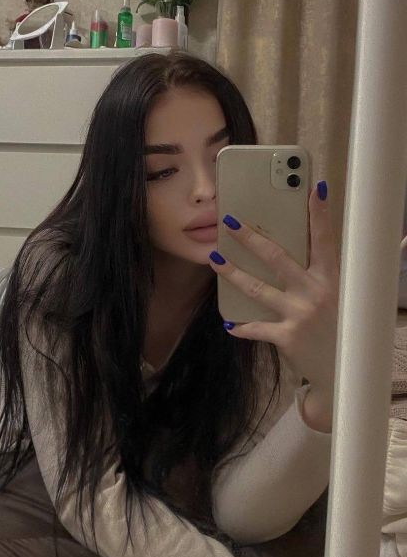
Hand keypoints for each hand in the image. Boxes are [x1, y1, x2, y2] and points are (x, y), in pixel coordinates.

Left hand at [208, 180, 339, 398]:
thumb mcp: (332, 296)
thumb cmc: (335, 326)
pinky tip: (228, 324)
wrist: (341, 368)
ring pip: (258, 288)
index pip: (324, 239)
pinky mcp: (287, 336)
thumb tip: (283, 254)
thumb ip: (313, 276)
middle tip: (231, 222)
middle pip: (277, 257)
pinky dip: (241, 327)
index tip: (314, 188)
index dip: (320, 214)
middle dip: (251, 238)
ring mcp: (300, 314)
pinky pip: (256, 328)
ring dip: (233, 273)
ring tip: (214, 260)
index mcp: (329, 278)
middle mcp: (315, 292)